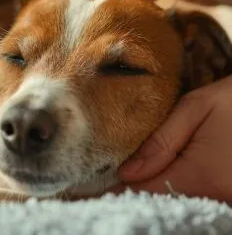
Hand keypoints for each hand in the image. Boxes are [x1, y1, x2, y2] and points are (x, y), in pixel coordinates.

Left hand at [111, 76, 231, 201]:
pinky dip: (170, 189)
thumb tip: (126, 172)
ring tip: (125, 181)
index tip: (93, 189)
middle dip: (131, 192)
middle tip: (104, 184)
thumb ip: (160, 142)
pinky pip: (192, 196)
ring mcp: (227, 199)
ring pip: (176, 200)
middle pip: (160, 200)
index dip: (118, 191)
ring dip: (150, 191)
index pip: (146, 191)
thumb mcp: (195, 109)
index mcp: (202, 175)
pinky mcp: (231, 193)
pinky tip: (156, 178)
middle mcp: (216, 196)